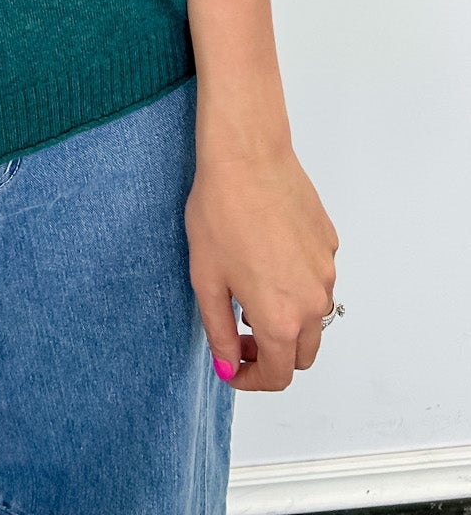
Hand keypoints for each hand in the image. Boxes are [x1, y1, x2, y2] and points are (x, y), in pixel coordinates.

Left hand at [185, 141, 339, 390]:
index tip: (233, 366)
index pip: (278, 376)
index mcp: (281, 318)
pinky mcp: (330, 244)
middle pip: (301, 354)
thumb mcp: (206, 280)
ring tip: (250, 288)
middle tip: (239, 331)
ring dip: (286, 318)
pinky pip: (317, 279)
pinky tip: (267, 255)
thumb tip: (228, 365)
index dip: (252, 380)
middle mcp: (313, 302)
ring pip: (313, 317)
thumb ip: (219, 332)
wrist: (247, 157)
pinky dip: (296, 283)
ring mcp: (327, 272)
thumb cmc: (221, 212)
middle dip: (272, 353)